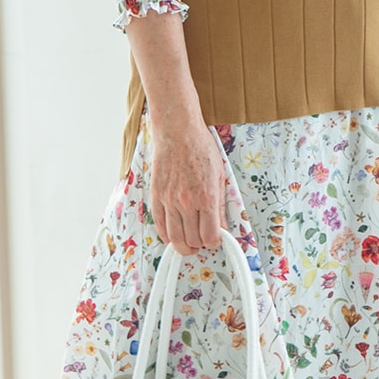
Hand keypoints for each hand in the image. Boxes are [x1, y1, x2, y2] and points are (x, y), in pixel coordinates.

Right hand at [149, 119, 228, 254]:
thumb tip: (221, 227)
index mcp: (206, 197)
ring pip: (175, 238)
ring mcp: (169, 201)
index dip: (215, 243)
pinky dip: (167, 236)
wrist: (178, 133)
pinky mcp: (156, 196)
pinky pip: (160, 225)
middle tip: (204, 242)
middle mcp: (187, 202)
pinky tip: (174, 236)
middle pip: (193, 240)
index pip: (210, 236)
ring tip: (190, 245)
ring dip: (184, 246)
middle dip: (201, 245)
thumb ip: (220, 204)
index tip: (216, 240)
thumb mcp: (220, 176)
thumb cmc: (201, 149)